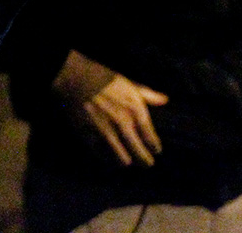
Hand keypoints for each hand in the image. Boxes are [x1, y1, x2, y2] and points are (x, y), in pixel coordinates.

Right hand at [52, 50, 167, 166]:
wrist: (76, 78)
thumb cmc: (103, 79)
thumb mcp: (128, 84)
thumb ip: (148, 95)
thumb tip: (165, 100)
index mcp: (136, 111)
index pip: (152, 140)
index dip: (155, 148)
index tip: (155, 150)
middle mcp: (124, 125)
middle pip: (141, 155)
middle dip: (145, 161)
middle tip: (146, 163)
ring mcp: (106, 133)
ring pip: (123, 160)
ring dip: (125, 161)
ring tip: (127, 160)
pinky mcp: (90, 137)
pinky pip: (102, 155)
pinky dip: (107, 157)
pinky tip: (108, 155)